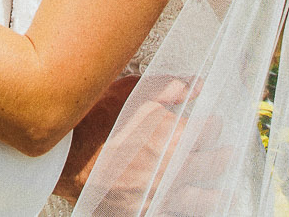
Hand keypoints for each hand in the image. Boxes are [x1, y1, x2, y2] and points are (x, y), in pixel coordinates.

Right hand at [63, 76, 232, 215]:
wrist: (63, 156)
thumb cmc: (95, 120)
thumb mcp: (131, 92)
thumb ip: (169, 86)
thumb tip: (197, 85)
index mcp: (173, 137)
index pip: (210, 130)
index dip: (212, 125)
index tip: (211, 124)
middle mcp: (172, 169)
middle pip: (213, 164)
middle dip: (220, 156)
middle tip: (224, 154)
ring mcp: (159, 195)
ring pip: (203, 200)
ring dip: (215, 193)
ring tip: (223, 192)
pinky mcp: (143, 212)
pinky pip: (175, 215)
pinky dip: (187, 212)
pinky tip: (192, 209)